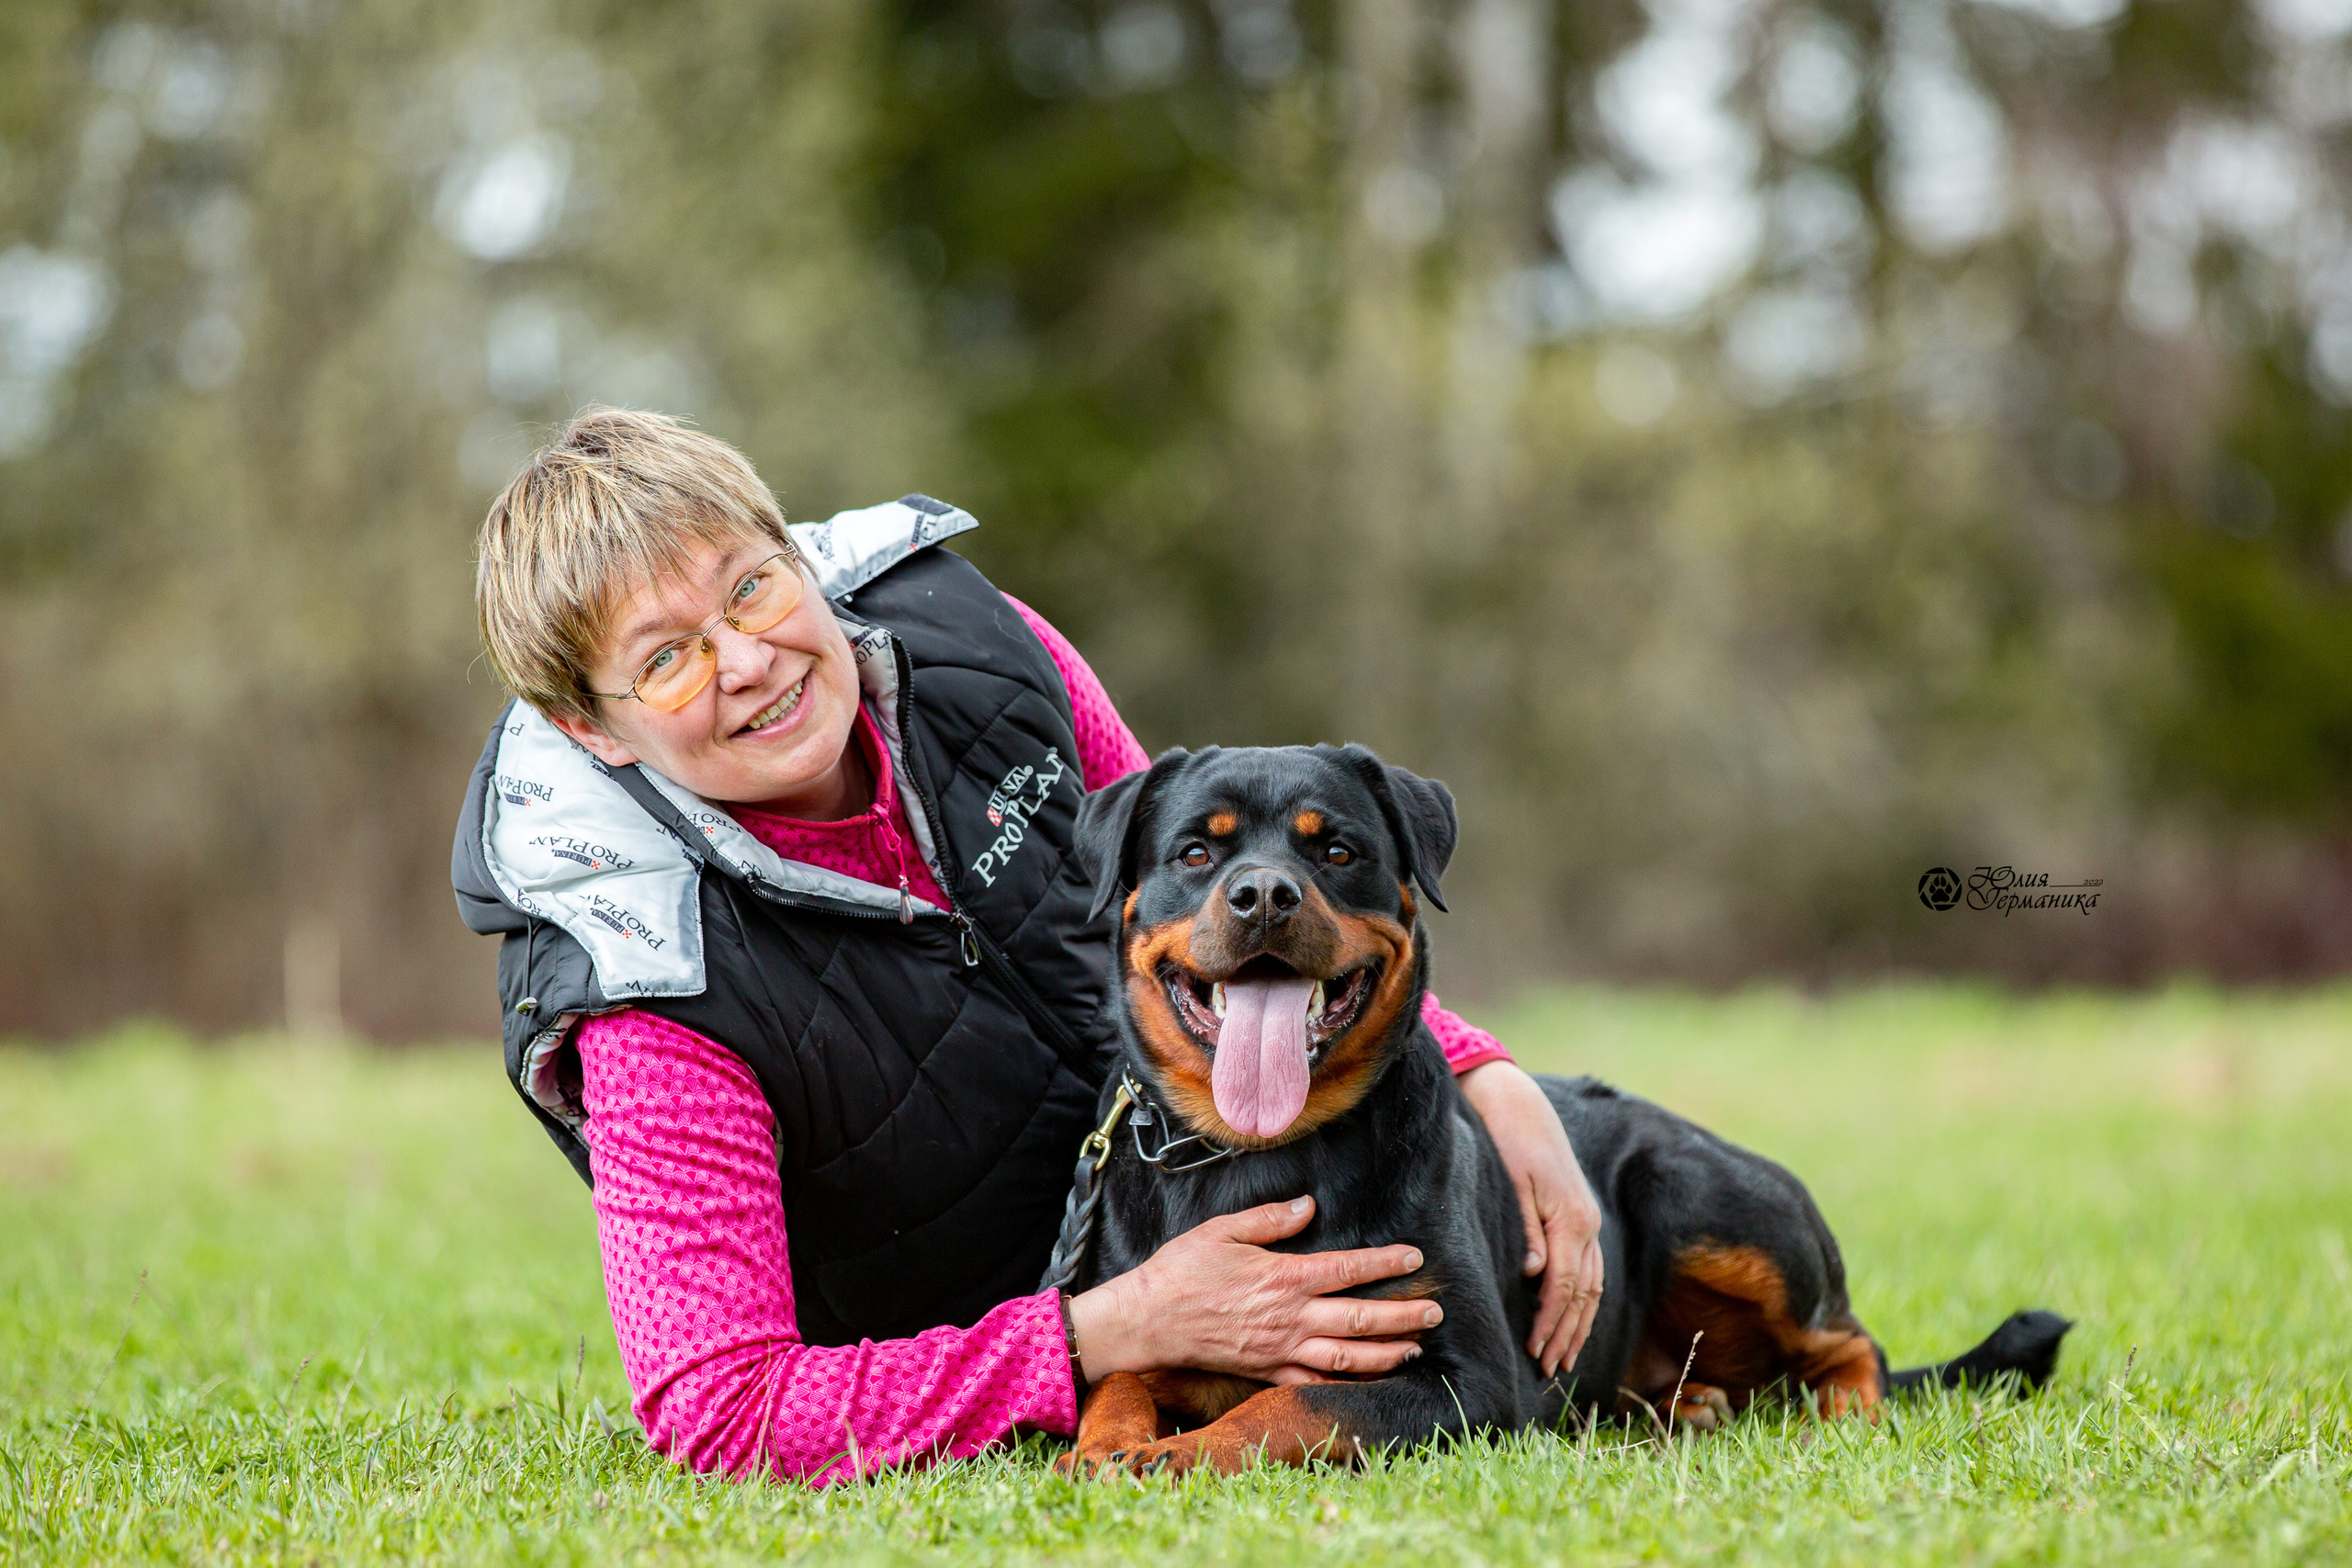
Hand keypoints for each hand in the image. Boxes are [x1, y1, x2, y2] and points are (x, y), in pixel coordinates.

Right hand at [1066, 1196, 1439, 1383]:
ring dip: (1385, 1354)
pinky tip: (1366, 1380)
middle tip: (1434, 1313)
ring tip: (1414, 1348)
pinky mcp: (1266, 1370)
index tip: (1414, 1258)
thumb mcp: (1224, 1230)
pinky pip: (1314, 1381)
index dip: (1384, 1263)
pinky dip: (1345, 1383)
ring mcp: (1279, 1349)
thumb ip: (1271, 1219)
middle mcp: (1289, 1317)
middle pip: (1359, 1318)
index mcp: (1283, 1278)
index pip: (1347, 1269)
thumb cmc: (1182, 1270)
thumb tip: (1309, 1205)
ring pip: (1346, 1357)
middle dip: (1401, 1316)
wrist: (1148, 1320)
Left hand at [1460, 1060, 1603, 1375]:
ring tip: (1563, 1357)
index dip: (1550, 1323)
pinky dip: (1583, 1299)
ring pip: (1592, 1284)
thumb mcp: (1512, 1181)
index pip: (1564, 1285)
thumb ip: (1526, 1229)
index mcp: (1570, 1217)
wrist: (1515, 1098)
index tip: (1535, 1353)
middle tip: (1549, 1370)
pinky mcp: (1580, 1214)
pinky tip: (1573, 1317)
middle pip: (1583, 1293)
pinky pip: (1590, 1268)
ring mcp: (1587, 1219)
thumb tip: (1536, 1276)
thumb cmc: (1506, 1137)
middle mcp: (1586, 1222)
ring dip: (1579, 1323)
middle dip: (1568, 1334)